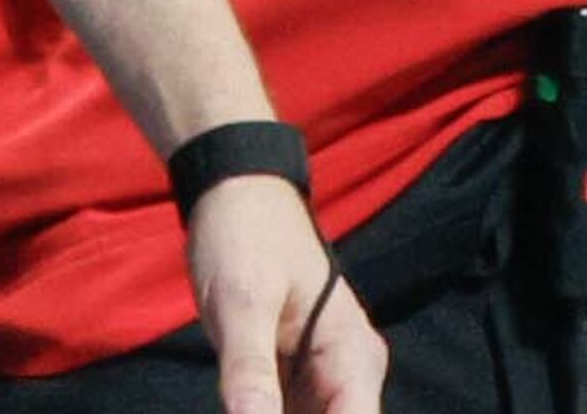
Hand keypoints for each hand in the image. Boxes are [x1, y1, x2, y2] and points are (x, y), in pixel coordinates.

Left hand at [187, 176, 382, 413]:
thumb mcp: (242, 299)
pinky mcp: (292, 383)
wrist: (233, 194)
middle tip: (248, 410)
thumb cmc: (245, 236)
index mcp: (353, 358)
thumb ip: (249, 367)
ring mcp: (321, 383)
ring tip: (244, 406)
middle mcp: (348, 376)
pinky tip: (246, 409)